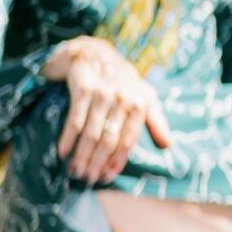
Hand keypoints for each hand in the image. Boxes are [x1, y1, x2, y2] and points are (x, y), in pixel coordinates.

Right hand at [43, 35, 173, 184]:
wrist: (95, 52)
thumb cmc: (122, 81)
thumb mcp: (144, 96)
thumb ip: (156, 121)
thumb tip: (168, 146)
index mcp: (140, 104)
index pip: (128, 141)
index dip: (116, 163)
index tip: (105, 178)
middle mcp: (123, 98)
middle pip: (109, 140)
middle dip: (97, 163)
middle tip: (86, 179)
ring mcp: (103, 92)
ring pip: (91, 133)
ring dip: (81, 155)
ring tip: (74, 171)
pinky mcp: (84, 87)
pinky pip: (74, 119)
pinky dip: (68, 138)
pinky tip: (62, 153)